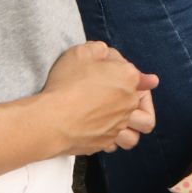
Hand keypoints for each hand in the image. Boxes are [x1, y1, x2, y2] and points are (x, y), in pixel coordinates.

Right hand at [41, 41, 157, 154]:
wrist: (51, 120)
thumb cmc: (66, 84)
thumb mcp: (80, 53)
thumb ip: (99, 50)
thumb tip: (106, 54)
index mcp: (128, 77)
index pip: (137, 73)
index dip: (124, 71)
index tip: (112, 72)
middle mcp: (129, 103)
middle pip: (140, 101)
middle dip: (131, 97)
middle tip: (109, 94)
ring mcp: (119, 125)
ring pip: (136, 129)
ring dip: (131, 125)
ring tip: (116, 119)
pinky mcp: (106, 142)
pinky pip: (114, 142)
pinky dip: (108, 136)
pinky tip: (96, 129)